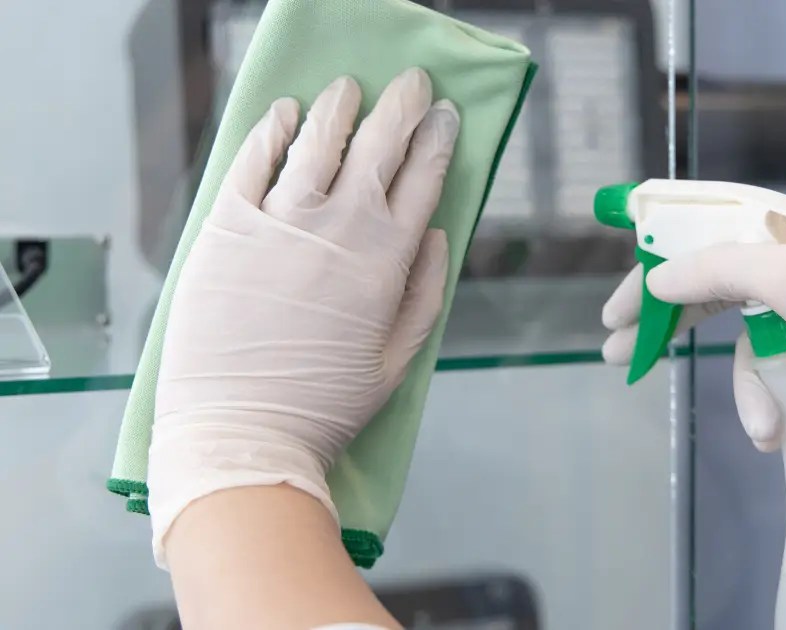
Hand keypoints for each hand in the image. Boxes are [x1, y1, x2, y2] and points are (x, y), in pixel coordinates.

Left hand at [148, 70, 460, 564]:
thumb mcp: (399, 360)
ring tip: (350, 89)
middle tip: (414, 85)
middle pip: (379, 144)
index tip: (447, 115)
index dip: (439, 139)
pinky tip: (286, 113)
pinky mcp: (227, 225)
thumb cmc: (325, 404)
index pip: (424, 178)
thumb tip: (436, 233)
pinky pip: (254, 160)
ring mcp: (280, 220)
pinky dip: (274, 129)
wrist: (241, 429)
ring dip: (341, 106)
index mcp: (387, 259)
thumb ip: (425, 293)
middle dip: (404, 106)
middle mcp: (339, 226)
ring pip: (319, 139)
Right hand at [602, 192, 785, 492]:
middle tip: (614, 347)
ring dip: (733, 377)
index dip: (651, 263)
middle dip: (663, 318)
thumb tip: (660, 278)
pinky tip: (773, 427)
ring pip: (737, 332)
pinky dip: (765, 393)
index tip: (615, 302)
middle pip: (707, 279)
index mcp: (784, 221)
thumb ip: (715, 270)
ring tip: (748, 420)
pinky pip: (770, 362)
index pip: (699, 229)